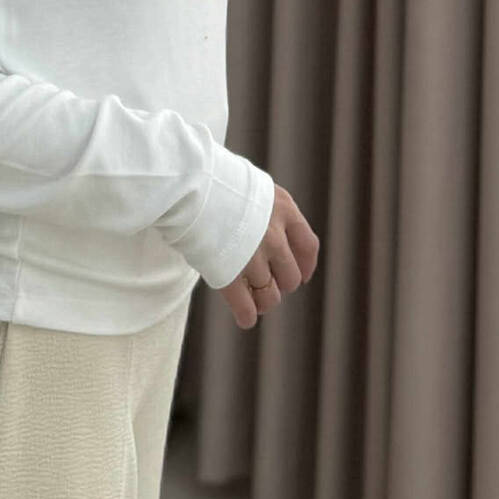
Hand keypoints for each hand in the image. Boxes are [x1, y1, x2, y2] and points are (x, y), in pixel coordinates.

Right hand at [219, 184, 319, 330]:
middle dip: (279, 284)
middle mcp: (274, 235)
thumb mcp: (251, 186)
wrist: (190, 182)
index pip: (308, 245)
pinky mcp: (229, 274)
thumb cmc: (213, 179)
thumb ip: (264, 209)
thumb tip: (267, 228)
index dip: (306, 266)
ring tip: (256, 304)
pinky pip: (245, 306)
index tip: (301, 276)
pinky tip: (245, 319)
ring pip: (269, 296)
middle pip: (290, 276)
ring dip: (264, 302)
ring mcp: (252, 257)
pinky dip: (247, 315)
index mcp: (284, 209)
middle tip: (266, 285)